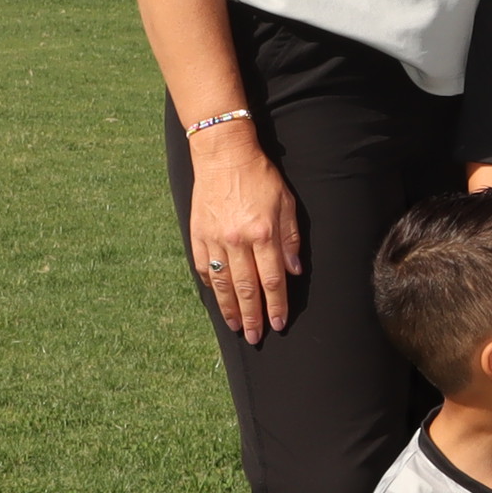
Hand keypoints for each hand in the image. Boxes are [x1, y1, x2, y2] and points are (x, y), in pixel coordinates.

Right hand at [185, 130, 304, 342]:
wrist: (223, 155)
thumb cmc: (260, 177)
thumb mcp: (286, 203)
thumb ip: (290, 238)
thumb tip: (293, 271)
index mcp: (263, 234)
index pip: (272, 280)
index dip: (276, 305)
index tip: (278, 323)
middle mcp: (237, 241)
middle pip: (246, 288)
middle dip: (253, 316)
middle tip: (257, 337)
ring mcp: (214, 239)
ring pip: (223, 283)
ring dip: (230, 309)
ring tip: (237, 327)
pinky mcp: (198, 234)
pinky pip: (204, 267)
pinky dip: (211, 285)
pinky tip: (218, 298)